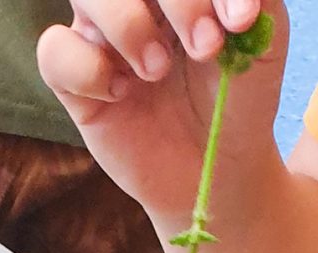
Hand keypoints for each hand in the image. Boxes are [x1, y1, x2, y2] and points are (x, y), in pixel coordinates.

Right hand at [37, 2, 286, 226]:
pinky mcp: (75, 80)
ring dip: (127, 26)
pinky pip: (55, 50)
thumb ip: (258, 2)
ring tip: (158, 70)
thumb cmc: (236, 99)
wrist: (218, 170)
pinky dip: (87, 68)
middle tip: (206, 48)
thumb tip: (238, 1)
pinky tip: (120, 94)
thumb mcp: (262, 46)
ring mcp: (101, 34)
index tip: (240, 20)